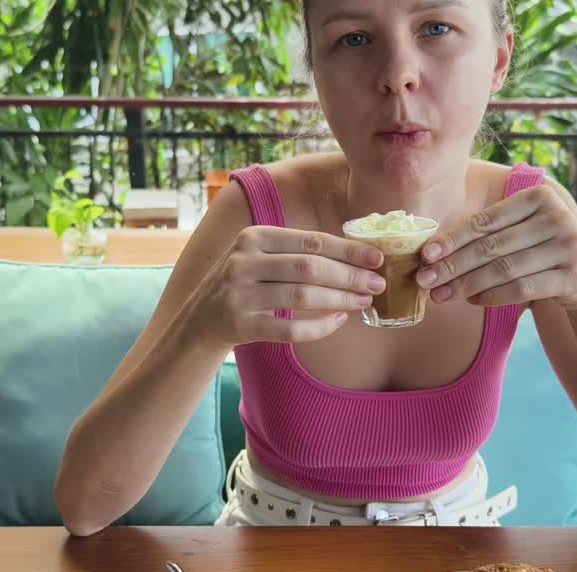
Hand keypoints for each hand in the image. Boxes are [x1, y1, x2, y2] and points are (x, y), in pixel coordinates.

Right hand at [189, 225, 385, 347]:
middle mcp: (244, 261)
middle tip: (376, 285)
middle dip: (349, 277)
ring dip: (340, 300)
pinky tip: (338, 322)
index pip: (311, 241)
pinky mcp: (241, 324)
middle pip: (310, 268)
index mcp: (254, 236)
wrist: (199, 319)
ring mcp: (240, 293)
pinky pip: (290, 329)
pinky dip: (319, 327)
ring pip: (302, 297)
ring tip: (363, 302)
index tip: (376, 259)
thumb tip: (356, 256)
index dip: (348, 250)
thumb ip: (297, 252)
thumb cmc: (244, 283)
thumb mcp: (260, 256)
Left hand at [415, 183, 576, 313]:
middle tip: (425, 279)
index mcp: (540, 196)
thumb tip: (434, 249)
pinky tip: (471, 301)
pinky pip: (521, 289)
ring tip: (440, 295)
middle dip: (453, 265)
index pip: (486, 220)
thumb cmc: (542, 246)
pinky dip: (492, 296)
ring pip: (504, 270)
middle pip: (492, 246)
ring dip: (466, 285)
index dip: (453, 238)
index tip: (426, 255)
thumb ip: (491, 227)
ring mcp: (569, 246)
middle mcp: (558, 217)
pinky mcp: (573, 277)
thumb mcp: (524, 225)